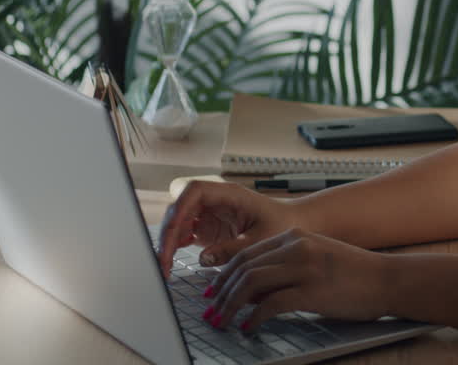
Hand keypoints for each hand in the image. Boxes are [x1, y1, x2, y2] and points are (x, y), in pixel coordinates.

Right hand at [156, 181, 292, 277]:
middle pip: (180, 207)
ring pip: (179, 221)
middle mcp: (216, 201)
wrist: (294, 225)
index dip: (180, 209)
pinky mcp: (209, 228)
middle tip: (164, 260)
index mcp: (229, 194)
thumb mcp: (261, 240)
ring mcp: (210, 214)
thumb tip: (204, 258)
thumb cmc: (282, 225)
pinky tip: (172, 261)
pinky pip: (185, 234)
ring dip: (169, 241)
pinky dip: (176, 246)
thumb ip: (233, 249)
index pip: (195, 191)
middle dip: (169, 232)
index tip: (174, 233)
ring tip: (165, 266)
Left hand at [203, 227, 390, 331]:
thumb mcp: (317, 260)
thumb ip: (285, 268)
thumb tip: (252, 291)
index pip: (248, 253)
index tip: (212, 291)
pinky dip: (254, 318)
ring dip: (231, 305)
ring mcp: (304, 268)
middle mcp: (297, 247)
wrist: (388, 279)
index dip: (224, 274)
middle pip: (244, 267)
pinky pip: (271, 304)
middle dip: (221, 291)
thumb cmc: (355, 274)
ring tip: (222, 322)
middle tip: (210, 310)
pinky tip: (248, 328)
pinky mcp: (312, 290)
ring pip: (251, 283)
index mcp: (296, 237)